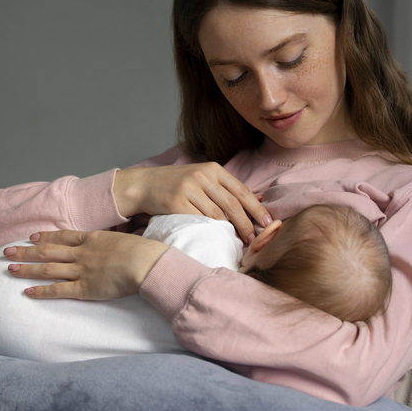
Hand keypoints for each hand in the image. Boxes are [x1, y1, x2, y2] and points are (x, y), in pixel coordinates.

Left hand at [3, 230, 168, 299]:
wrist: (146, 263)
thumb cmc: (143, 251)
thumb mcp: (124, 238)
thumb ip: (112, 242)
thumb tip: (111, 245)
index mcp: (91, 239)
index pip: (62, 236)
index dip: (45, 236)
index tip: (31, 236)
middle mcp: (81, 253)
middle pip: (47, 251)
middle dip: (26, 251)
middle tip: (7, 251)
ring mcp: (81, 270)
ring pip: (47, 269)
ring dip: (27, 268)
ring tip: (10, 269)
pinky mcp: (85, 289)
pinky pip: (58, 290)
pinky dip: (41, 291)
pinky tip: (27, 291)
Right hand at [113, 163, 271, 242]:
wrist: (143, 185)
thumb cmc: (176, 184)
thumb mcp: (201, 178)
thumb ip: (225, 188)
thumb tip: (256, 200)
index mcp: (213, 169)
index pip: (241, 190)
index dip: (257, 209)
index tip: (268, 222)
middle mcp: (202, 177)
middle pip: (233, 204)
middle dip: (247, 224)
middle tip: (254, 239)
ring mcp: (189, 189)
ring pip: (218, 215)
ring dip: (231, 231)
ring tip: (239, 242)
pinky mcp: (177, 203)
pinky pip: (200, 220)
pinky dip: (212, 231)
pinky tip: (218, 238)